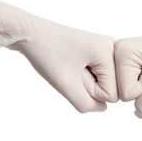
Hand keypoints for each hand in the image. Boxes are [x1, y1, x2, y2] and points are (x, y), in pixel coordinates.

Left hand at [0, 0, 117, 112]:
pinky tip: (73, 63)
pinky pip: (97, 75)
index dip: (90, 91)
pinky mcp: (98, 50)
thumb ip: (87, 104)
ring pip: (104, 82)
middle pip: (111, 87)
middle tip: (72, 69)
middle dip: (90, 86)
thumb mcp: (65, 85)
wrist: (29, 33)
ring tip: (71, 65)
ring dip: (86, 81)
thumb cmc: (46, 54)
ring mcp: (106, 47)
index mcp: (110, 51)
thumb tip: (103, 108)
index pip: (113, 94)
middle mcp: (113, 47)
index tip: (74, 73)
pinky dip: (84, 75)